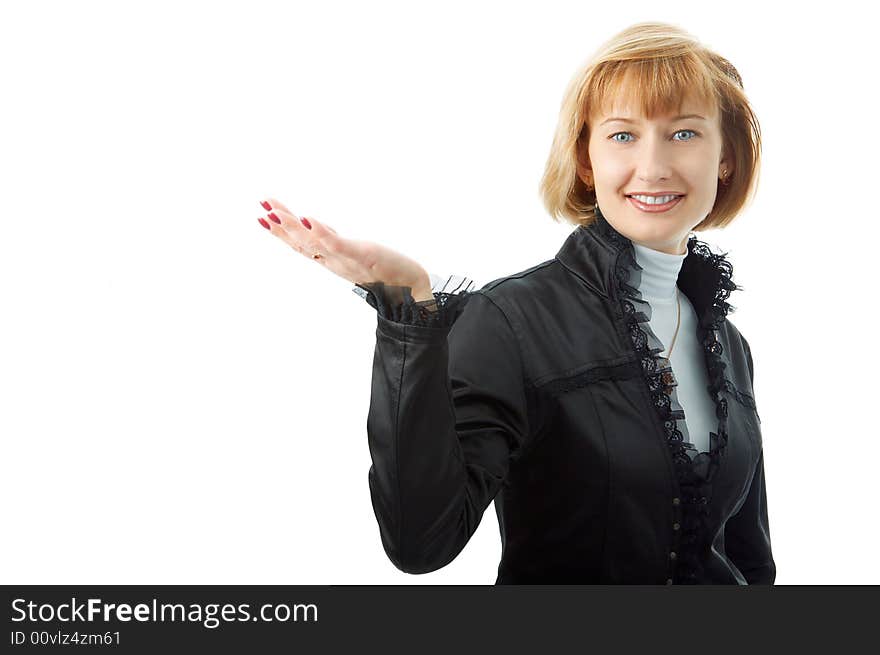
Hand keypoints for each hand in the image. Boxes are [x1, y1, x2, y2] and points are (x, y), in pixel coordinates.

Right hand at [256, 198, 432, 299]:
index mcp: (331, 260)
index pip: (301, 244)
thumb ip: (335, 242)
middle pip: (302, 243)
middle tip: (262, 209)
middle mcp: (334, 261)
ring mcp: (345, 259)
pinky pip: (337, 244)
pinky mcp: (361, 255)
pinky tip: (308, 218)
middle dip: (281, 226)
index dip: (280, 233)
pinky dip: (321, 232)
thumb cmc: (386, 271)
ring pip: (314, 243)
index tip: (262, 216)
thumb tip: (315, 226)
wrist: (410, 289)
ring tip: (277, 213)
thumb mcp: (354, 253)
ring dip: (294, 228)